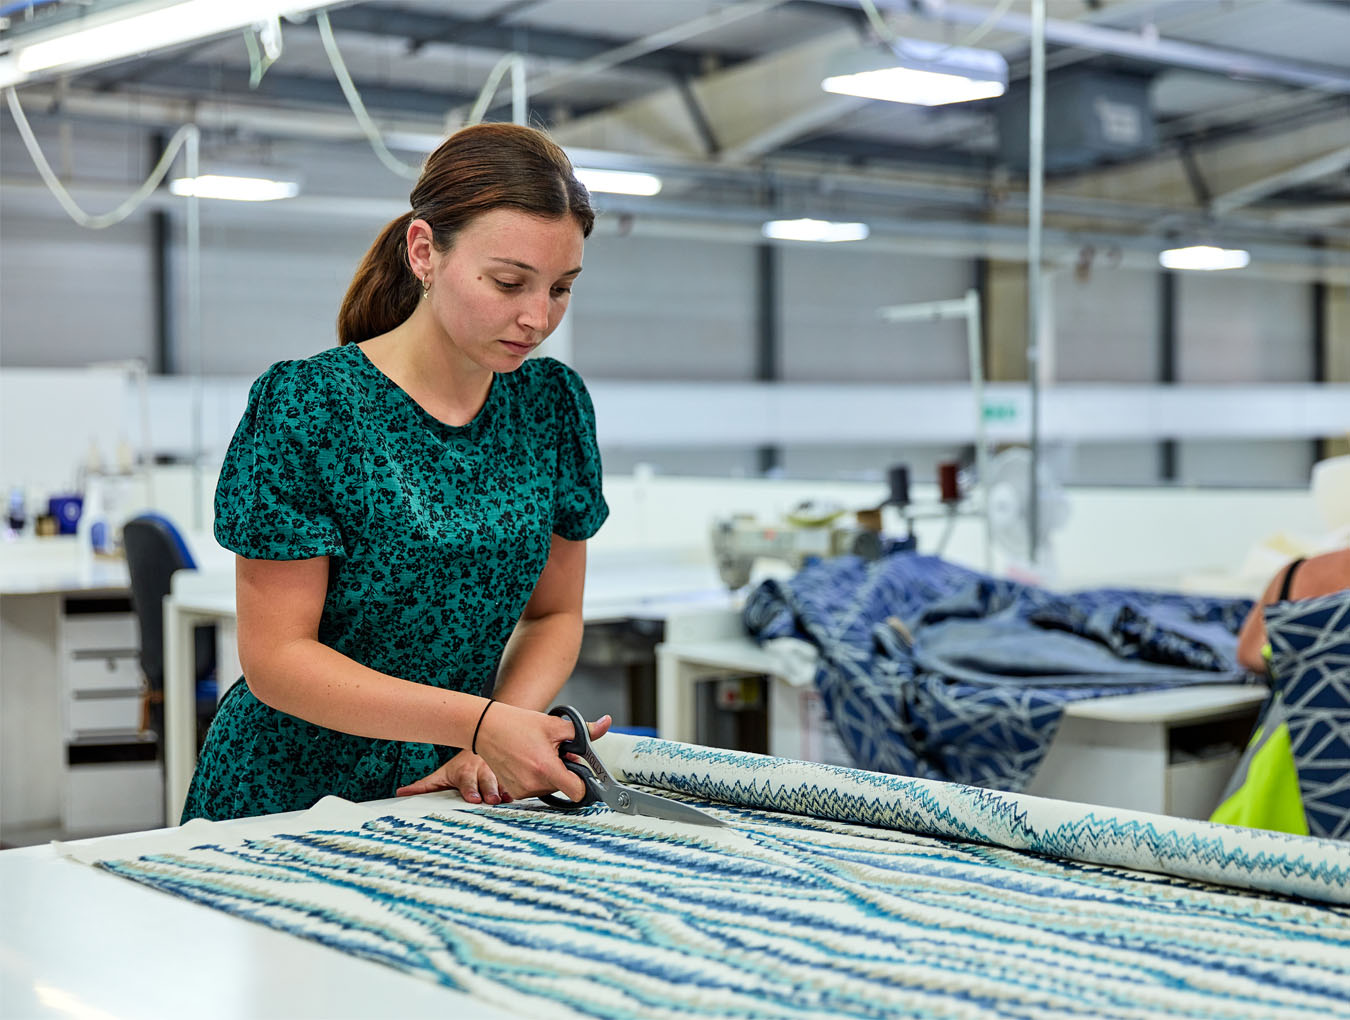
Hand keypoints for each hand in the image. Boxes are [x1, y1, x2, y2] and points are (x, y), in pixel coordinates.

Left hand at [395, 749, 514, 804]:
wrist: (482, 740)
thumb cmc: (460, 767)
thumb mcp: (441, 774)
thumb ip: (423, 786)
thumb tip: (400, 794)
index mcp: (465, 772)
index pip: (468, 781)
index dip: (471, 789)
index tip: (474, 799)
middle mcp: (482, 770)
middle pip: (488, 781)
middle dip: (490, 790)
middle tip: (493, 800)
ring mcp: (499, 771)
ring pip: (505, 780)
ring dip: (507, 789)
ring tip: (509, 798)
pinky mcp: (512, 774)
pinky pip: (518, 780)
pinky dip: (520, 787)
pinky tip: (522, 793)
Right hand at [475, 704, 612, 801]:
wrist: (487, 728)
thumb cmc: (519, 724)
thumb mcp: (555, 725)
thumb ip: (584, 730)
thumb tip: (606, 723)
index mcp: (546, 769)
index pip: (578, 791)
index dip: (584, 781)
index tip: (582, 771)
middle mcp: (533, 784)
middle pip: (564, 787)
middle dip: (564, 771)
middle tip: (555, 752)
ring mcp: (522, 791)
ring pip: (550, 788)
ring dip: (550, 774)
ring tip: (538, 754)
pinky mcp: (513, 792)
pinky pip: (535, 789)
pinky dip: (536, 778)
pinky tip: (528, 761)